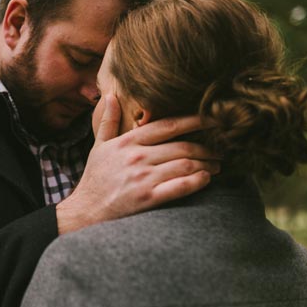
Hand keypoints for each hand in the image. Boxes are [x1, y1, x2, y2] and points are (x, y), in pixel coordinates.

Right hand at [56, 95, 219, 233]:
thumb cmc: (95, 179)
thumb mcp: (98, 147)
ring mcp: (143, 178)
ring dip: (206, 164)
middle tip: (220, 150)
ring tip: (217, 166)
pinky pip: (180, 186)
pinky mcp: (148, 198)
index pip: (168, 125)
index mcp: (128, 142)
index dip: (195, 120)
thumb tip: (109, 95)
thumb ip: (108, 121)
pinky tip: (206, 179)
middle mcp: (137, 157)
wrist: (86, 210)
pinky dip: (198, 181)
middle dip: (207, 147)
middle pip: (183, 146)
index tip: (213, 120)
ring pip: (185, 165)